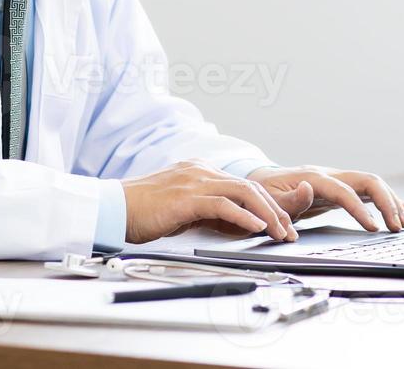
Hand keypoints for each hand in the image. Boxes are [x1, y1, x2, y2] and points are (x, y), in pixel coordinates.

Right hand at [120, 160, 297, 243]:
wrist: (115, 208)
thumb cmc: (142, 211)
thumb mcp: (182, 208)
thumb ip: (207, 210)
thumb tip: (234, 223)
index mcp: (199, 171)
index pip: (242, 185)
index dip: (266, 205)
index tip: (279, 224)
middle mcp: (200, 170)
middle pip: (249, 187)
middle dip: (274, 210)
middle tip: (288, 231)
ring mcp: (194, 181)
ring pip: (242, 192)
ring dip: (266, 215)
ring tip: (279, 232)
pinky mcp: (187, 197)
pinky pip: (223, 204)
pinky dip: (244, 216)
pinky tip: (256, 227)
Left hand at [247, 165, 403, 232]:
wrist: (260, 181)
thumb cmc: (263, 192)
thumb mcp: (268, 199)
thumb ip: (288, 199)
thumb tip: (307, 189)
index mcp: (313, 177)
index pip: (344, 191)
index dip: (360, 209)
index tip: (374, 228)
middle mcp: (329, 175)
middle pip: (367, 180)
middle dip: (386, 201)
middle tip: (397, 227)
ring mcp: (336, 180)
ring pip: (371, 184)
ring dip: (390, 202)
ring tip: (403, 224)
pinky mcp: (339, 189)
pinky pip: (367, 191)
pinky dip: (386, 200)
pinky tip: (403, 208)